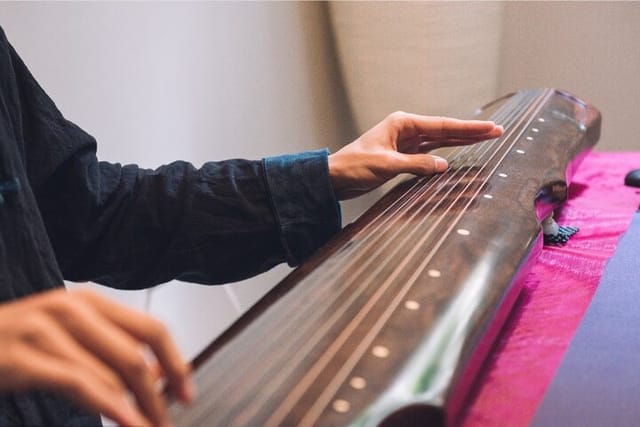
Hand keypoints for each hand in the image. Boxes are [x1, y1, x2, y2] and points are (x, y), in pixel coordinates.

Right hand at [0, 288, 192, 426]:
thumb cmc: (16, 342)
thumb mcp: (69, 335)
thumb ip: (110, 347)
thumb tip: (157, 373)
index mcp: (89, 302)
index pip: (151, 329)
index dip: (176, 363)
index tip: (187, 391)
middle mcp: (71, 309)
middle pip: (137, 354)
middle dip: (159, 393)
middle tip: (168, 420)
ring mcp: (45, 331)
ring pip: (112, 373)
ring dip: (138, 408)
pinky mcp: (23, 358)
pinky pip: (80, 384)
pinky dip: (111, 407)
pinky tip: (128, 423)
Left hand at [328, 112, 502, 198]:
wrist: (334, 177)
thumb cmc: (354, 166)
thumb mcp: (387, 165)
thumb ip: (416, 164)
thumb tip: (443, 165)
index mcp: (402, 124)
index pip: (442, 126)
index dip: (468, 129)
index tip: (491, 128)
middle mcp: (406, 130)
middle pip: (445, 130)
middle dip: (471, 132)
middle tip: (497, 131)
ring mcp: (405, 142)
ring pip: (439, 141)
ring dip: (461, 142)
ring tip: (486, 138)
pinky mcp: (402, 156)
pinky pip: (429, 154)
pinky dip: (444, 154)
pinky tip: (459, 154)